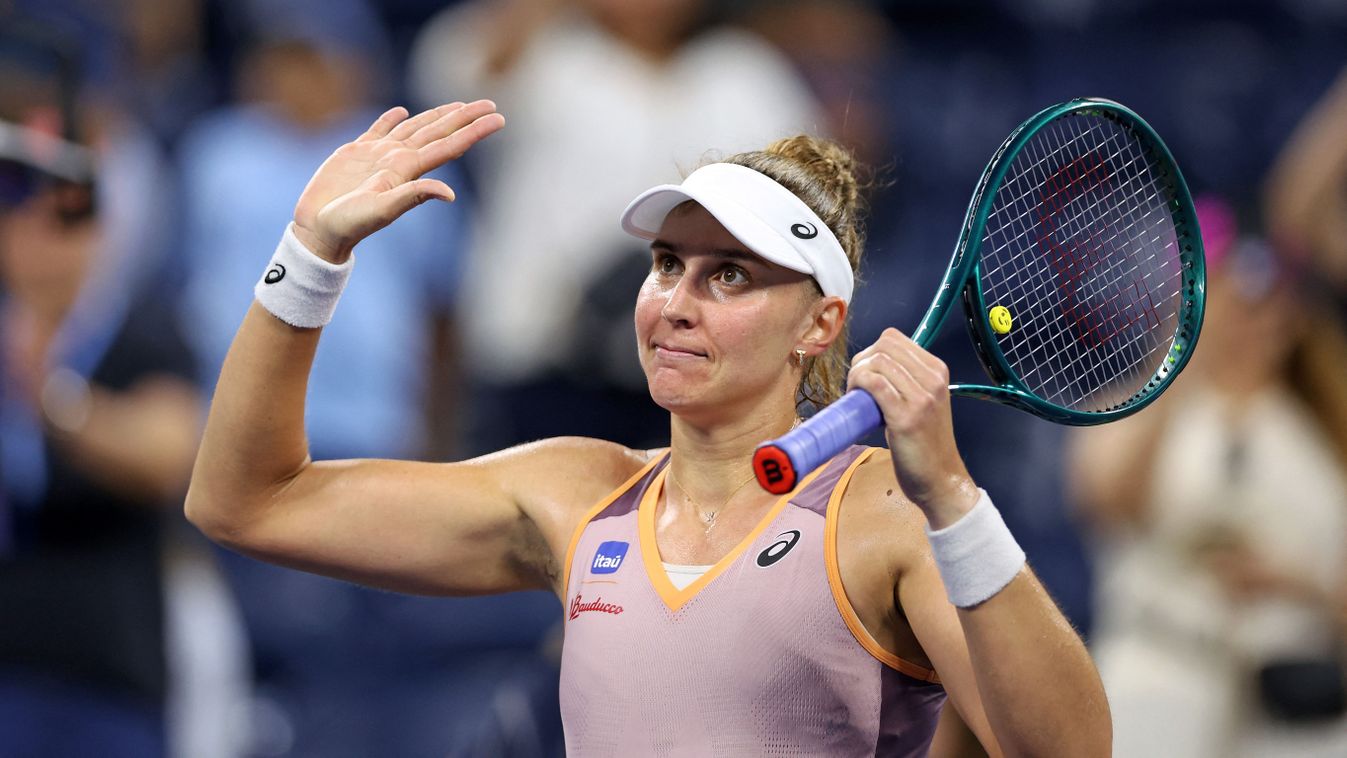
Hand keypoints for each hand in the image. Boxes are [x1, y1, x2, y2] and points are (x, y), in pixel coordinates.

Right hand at [291, 100, 504, 262]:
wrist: (318, 230)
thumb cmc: (349, 224)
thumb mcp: (382, 210)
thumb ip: (414, 196)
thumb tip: (450, 194)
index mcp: (408, 169)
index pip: (449, 145)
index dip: (474, 130)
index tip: (499, 118)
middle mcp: (398, 159)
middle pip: (438, 132)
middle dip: (464, 117)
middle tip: (490, 103)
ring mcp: (378, 155)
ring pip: (414, 128)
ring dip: (436, 116)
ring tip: (458, 106)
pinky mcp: (355, 153)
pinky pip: (378, 130)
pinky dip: (390, 119)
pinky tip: (401, 112)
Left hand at [847, 328, 977, 526]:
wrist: (940, 478)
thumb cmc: (925, 443)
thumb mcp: (925, 402)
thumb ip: (906, 381)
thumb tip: (872, 367)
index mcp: (937, 371)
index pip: (893, 338)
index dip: (871, 352)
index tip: (866, 374)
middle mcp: (933, 379)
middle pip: (883, 345)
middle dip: (862, 361)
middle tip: (857, 386)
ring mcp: (922, 397)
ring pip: (878, 362)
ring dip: (857, 375)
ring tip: (857, 396)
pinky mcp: (906, 417)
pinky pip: (875, 384)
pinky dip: (859, 386)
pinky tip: (857, 401)